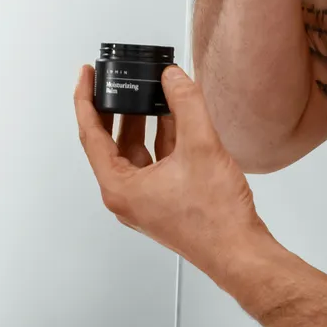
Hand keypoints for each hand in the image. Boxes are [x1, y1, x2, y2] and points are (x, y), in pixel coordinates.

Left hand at [73, 63, 268, 271]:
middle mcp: (126, 196)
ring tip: (148, 91)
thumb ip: (185, 104)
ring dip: (142, 121)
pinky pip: (155, 162)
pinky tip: (175, 117)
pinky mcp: (165, 201)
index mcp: (119, 187)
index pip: (91, 134)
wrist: (240, 252)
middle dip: (115, 108)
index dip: (86, 99)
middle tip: (115, 79)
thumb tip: (172, 77)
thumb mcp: (200, 146)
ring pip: (135, 151)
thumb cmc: (215, 218)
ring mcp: (145, 200)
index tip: (87, 74)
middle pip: (110, 142)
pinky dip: (161, 138)